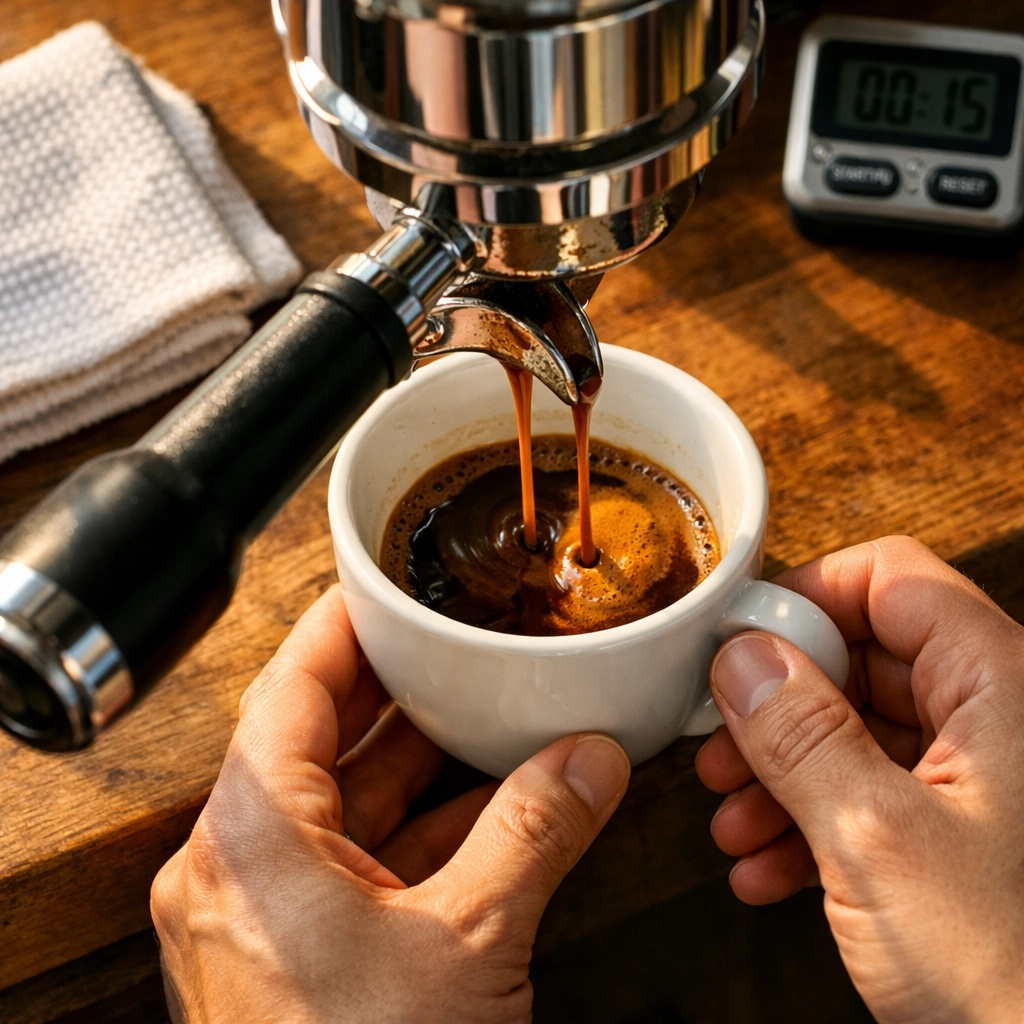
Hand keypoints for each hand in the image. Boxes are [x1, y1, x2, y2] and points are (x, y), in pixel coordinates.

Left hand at [151, 585, 629, 1023]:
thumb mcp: (470, 943)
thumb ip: (534, 830)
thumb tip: (589, 759)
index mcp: (252, 840)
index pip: (295, 686)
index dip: (347, 624)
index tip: (391, 583)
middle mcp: (239, 869)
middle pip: (319, 738)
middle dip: (398, 689)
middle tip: (455, 640)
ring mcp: (265, 915)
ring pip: (344, 802)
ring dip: (416, 760)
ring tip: (482, 708)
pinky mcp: (298, 957)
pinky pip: (358, 861)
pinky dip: (419, 826)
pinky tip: (487, 802)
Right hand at [696, 536, 1023, 1023]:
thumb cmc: (1015, 979)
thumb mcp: (877, 842)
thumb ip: (800, 735)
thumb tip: (742, 658)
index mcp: (1002, 688)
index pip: (892, 580)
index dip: (807, 597)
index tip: (738, 639)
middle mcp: (997, 721)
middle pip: (864, 659)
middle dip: (778, 704)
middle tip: (718, 740)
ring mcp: (981, 782)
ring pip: (859, 734)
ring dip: (782, 773)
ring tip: (734, 820)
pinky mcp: (963, 837)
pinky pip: (872, 796)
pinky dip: (811, 823)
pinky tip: (766, 868)